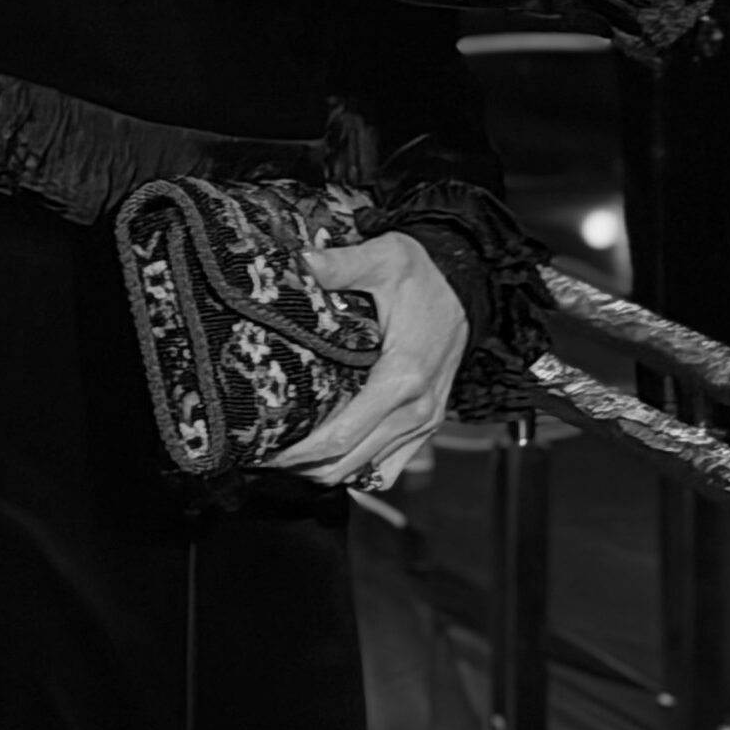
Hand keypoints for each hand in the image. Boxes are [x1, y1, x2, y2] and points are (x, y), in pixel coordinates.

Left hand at [268, 230, 467, 492]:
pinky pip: (390, 467)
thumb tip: (302, 261)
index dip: (301, 451)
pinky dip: (359, 469)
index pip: (343, 434)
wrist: (464, 286)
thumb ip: (343, 263)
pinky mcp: (427, 424)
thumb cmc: (423, 275)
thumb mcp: (385, 258)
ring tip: (290, 456)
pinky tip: (332, 454)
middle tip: (265, 454)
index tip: (267, 448)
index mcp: (402, 377)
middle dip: (305, 466)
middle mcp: (416, 409)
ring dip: (328, 470)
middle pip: (349, 462)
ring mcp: (424, 422)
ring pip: (368, 470)